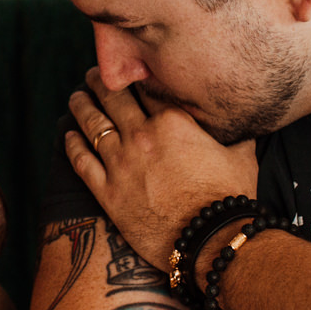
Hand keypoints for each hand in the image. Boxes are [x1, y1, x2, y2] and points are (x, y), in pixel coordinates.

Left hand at [67, 69, 259, 262]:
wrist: (212, 239)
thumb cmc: (229, 197)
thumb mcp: (240, 154)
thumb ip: (234, 132)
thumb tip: (242, 120)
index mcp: (172, 121)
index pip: (146, 87)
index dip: (136, 76)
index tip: (130, 70)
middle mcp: (141, 136)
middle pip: (113, 98)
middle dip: (101, 82)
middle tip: (94, 74)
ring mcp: (121, 164)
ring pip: (92, 124)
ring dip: (81, 106)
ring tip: (76, 97)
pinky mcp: (108, 193)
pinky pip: (82, 162)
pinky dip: (72, 145)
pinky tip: (68, 136)